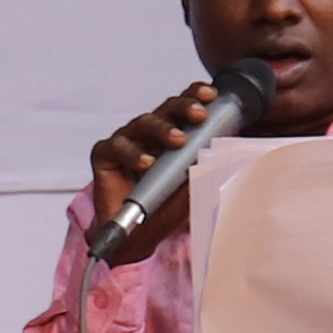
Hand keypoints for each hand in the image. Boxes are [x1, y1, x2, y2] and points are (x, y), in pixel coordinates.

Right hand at [86, 82, 219, 245]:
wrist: (134, 237)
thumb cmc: (164, 207)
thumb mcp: (192, 186)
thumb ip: (206, 167)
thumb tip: (226, 152)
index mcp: (170, 133)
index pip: (183, 108)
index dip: (195, 96)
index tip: (211, 95)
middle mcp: (147, 133)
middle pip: (165, 110)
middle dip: (184, 108)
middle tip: (200, 114)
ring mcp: (125, 141)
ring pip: (143, 123)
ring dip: (162, 129)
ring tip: (178, 140)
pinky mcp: (105, 154)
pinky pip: (118, 147)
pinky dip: (133, 154)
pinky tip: (146, 163)